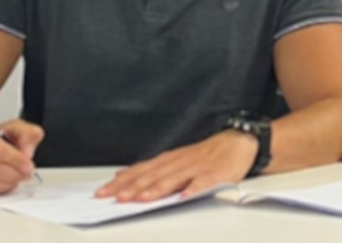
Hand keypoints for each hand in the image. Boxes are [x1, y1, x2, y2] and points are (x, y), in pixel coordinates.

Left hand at [95, 130, 256, 201]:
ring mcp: (196, 167)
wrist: (238, 143)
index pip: (139, 171)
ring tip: (142, 198)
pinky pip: (203, 182)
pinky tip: (185, 196)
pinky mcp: (215, 173)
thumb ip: (149, 168)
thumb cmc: (205, 155)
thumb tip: (121, 174)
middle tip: (117, 198)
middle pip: (153, 175)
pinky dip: (194, 188)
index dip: (121, 182)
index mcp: (168, 160)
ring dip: (157, 189)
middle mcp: (179, 162)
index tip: (103, 192)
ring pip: (174, 178)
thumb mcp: (173, 158)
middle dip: (133, 187)